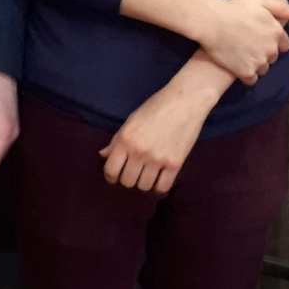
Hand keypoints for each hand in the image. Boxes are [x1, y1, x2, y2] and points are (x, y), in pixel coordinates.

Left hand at [99, 61, 228, 193]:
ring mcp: (158, 159)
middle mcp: (139, 151)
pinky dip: (159, 186)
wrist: (186, 100)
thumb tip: (103, 155)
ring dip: (144, 182)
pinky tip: (159, 177)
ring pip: (144, 187)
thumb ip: (117, 140)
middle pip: (127, 182)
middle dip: (128, 178)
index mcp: (126, 139)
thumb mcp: (132, 120)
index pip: (111, 170)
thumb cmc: (157, 107)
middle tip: (133, 172)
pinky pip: (162, 187)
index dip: (111, 176)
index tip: (115, 176)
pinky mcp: (175, 163)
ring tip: (147, 173)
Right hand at [196, 0, 288, 83]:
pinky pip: (252, 80)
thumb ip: (282, 9)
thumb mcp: (260, 2)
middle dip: (263, 53)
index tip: (260, 39)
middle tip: (247, 45)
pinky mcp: (246, 72)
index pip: (284, 45)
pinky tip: (237, 66)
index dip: (272, 42)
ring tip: (241, 55)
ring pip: (263, 69)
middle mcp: (271, 49)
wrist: (212, 21)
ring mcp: (259, 62)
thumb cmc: (233, 9)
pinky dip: (246, 75)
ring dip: (255, 65)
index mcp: (276, 32)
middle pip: (272, 57)